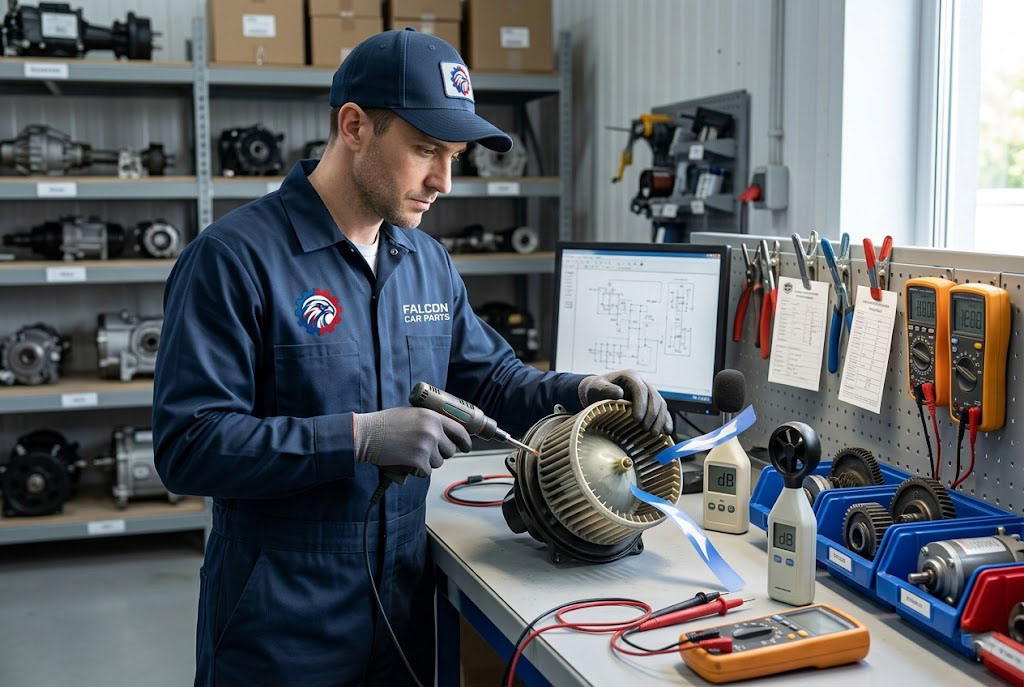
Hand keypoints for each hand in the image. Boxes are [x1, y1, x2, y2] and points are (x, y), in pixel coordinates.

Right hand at [353, 407, 471, 477]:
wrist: (367, 434)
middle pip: (450, 450)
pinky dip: (418, 470)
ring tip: (411, 453)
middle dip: (441, 453)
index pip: (459, 430)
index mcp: (432, 417)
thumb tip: (445, 432)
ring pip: (439, 462)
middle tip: (426, 451)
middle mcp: (432, 431)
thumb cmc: (385, 424)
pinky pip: (426, 471)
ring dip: (428, 462)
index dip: (465, 441)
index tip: (467, 447)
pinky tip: (406, 461)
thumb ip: (430, 421)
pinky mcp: (419, 461)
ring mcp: (426, 446)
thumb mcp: (412, 414)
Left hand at [578, 369, 672, 434]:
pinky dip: (666, 420)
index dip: (641, 404)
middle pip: (653, 396)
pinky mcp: (651, 401)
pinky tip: (667, 431)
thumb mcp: (597, 387)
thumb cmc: (596, 389)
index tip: (637, 419)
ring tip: (654, 433)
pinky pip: (662, 410)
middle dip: (652, 414)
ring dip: (660, 419)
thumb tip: (619, 393)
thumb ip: (606, 389)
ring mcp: (648, 391)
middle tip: (646, 429)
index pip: (640, 389)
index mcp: (630, 376)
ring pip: (660, 403)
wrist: (598, 391)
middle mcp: (642, 382)